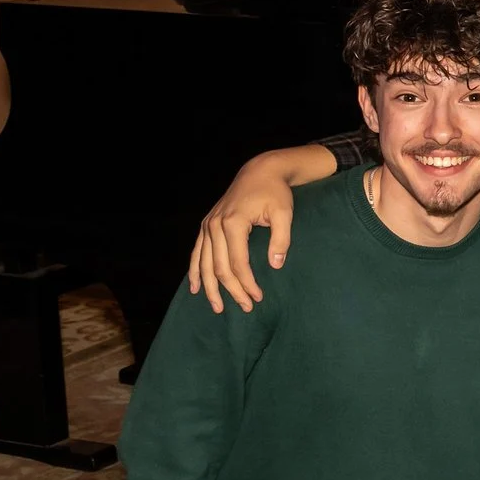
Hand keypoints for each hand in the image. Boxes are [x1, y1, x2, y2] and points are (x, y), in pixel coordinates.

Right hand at [187, 158, 302, 312]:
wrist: (260, 171)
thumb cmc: (275, 193)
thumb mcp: (284, 213)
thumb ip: (281, 239)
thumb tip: (275, 266)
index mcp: (233, 223)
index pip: (237, 262)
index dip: (246, 282)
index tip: (258, 297)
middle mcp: (214, 225)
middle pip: (219, 267)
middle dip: (232, 290)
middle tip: (246, 307)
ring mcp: (207, 225)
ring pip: (204, 263)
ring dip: (210, 287)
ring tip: (218, 308)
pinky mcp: (206, 225)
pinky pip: (196, 252)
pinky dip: (194, 271)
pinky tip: (196, 288)